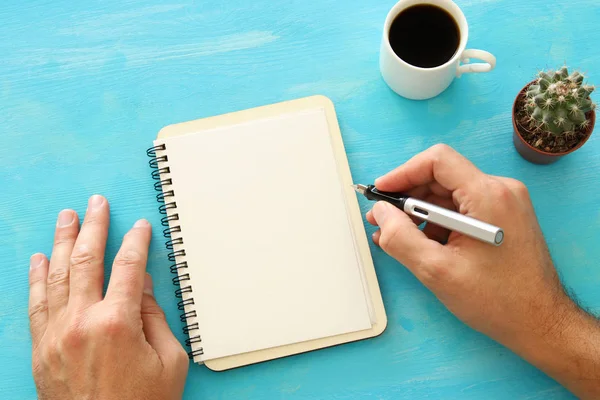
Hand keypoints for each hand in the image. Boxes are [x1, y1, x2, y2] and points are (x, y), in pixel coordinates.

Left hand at [28, 195, 188, 399]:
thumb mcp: (169, 361)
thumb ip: (155, 318)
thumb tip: (141, 288)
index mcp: (118, 323)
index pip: (128, 267)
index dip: (136, 242)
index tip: (140, 227)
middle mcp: (82, 322)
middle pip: (87, 261)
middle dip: (94, 227)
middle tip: (96, 204)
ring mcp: (57, 334)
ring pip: (57, 275)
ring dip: (63, 242)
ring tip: (67, 217)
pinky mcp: (41, 349)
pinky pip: (36, 304)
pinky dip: (37, 278)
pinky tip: (40, 258)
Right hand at [367, 144, 599, 398]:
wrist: (540, 323)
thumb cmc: (496, 300)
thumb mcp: (436, 270)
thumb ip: (400, 237)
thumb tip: (380, 212)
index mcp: (487, 195)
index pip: (437, 161)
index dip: (402, 173)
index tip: (380, 193)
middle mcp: (500, 190)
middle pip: (441, 176)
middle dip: (407, 195)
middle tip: (382, 218)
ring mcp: (505, 203)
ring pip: (450, 193)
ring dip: (420, 211)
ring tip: (397, 236)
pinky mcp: (503, 217)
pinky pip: (462, 207)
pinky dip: (438, 221)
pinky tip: (421, 242)